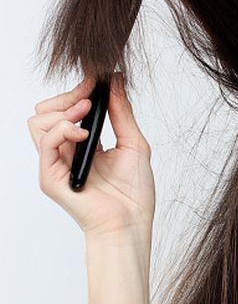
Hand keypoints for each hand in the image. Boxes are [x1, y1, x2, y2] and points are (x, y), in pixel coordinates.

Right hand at [27, 73, 155, 239]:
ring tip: (86, 117)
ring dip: (63, 111)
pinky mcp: (51, 177)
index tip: (97, 80)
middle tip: (90, 98)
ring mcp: (57, 164)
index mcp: (85, 144)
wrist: (131, 224)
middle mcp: (67, 152)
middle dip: (68, 96)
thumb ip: (122, 112)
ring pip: (38, 122)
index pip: (68, 109)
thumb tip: (117, 81)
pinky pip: (45, 143)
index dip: (79, 91)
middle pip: (47, 111)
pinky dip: (62, 130)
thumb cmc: (134, 193)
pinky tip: (83, 135)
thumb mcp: (134, 144)